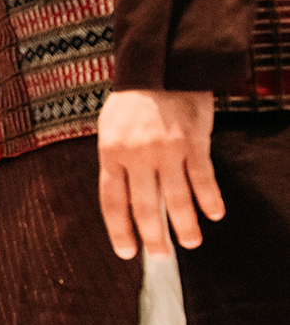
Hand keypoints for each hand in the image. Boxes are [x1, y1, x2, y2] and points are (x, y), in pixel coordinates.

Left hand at [97, 89, 222, 258]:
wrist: (160, 68)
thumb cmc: (131, 104)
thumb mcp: (110, 132)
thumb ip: (115, 164)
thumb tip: (122, 203)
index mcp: (111, 155)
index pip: (112, 203)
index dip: (119, 231)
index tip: (127, 253)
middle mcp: (137, 156)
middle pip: (144, 207)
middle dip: (153, 237)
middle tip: (161, 256)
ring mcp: (166, 150)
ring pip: (176, 198)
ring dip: (185, 225)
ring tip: (190, 243)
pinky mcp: (193, 142)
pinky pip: (203, 178)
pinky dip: (209, 199)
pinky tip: (214, 215)